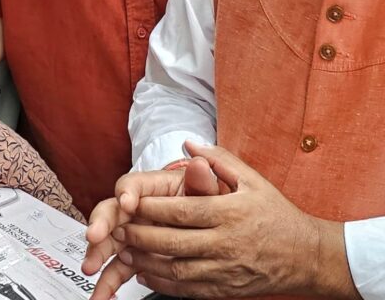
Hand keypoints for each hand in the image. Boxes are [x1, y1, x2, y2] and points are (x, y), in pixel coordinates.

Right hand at [83, 155, 219, 299]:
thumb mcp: (207, 190)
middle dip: (101, 223)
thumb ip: (202, 181)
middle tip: (95, 236)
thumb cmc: (203, 199)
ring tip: (90, 267)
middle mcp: (136, 208)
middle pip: (112, 211)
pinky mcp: (134, 255)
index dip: (127, 191)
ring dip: (96, 254)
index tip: (127, 201)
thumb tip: (200, 165)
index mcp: (152, 188)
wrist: (210, 223)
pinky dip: (108, 282)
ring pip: (108, 241)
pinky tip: (102, 293)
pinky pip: (118, 268)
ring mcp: (132, 233)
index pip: (133, 184)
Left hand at [101, 143, 350, 298]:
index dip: (152, 209)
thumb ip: (217, 159)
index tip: (131, 203)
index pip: (181, 211)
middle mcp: (225, 243)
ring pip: (178, 269)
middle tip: (120, 227)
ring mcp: (226, 270)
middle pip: (173, 241)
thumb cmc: (277, 213)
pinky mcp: (227, 290)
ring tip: (125, 250)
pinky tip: (146, 274)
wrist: (308, 257)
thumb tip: (188, 143)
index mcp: (228, 213)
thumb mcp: (251, 179)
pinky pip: (189, 290)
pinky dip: (164, 284)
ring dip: (147, 261)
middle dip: (141, 235)